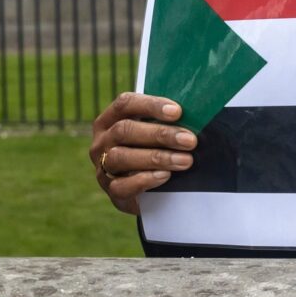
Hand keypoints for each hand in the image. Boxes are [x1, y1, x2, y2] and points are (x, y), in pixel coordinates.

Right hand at [89, 92, 196, 213]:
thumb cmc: (152, 151)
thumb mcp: (153, 134)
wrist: (145, 192)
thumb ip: (164, 123)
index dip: (151, 105)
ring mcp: (102, 166)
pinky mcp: (110, 191)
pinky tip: (165, 176)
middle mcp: (102, 141)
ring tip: (185, 160)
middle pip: (124, 130)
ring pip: (121, 157)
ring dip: (156, 157)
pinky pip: (121, 186)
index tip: (177, 112)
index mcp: (109, 119)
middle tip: (189, 140)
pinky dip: (145, 180)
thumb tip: (192, 114)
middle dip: (160, 134)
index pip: (125, 104)